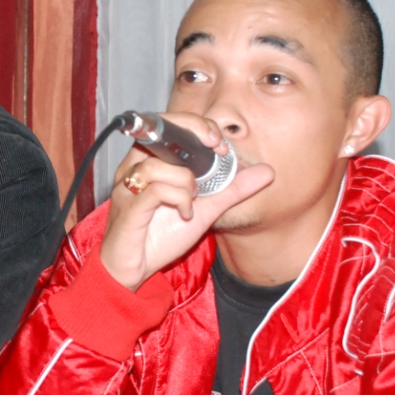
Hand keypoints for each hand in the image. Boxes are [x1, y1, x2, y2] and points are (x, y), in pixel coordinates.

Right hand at [101, 113, 273, 289]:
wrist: (133, 270)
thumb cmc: (159, 237)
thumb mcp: (206, 209)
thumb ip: (233, 189)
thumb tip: (267, 171)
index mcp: (148, 161)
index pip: (168, 123)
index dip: (195, 124)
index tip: (219, 143)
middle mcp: (133, 168)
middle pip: (159, 129)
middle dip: (192, 130)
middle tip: (216, 147)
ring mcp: (127, 186)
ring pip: (158, 164)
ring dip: (186, 182)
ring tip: (194, 200)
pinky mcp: (129, 206)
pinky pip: (156, 190)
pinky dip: (179, 199)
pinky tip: (186, 215)